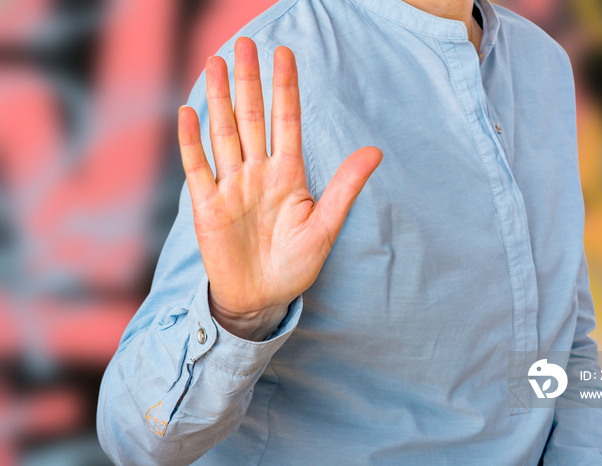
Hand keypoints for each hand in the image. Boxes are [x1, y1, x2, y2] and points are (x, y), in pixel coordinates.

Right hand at [178, 37, 381, 340]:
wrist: (262, 298)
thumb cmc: (295, 264)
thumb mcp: (324, 226)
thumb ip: (344, 187)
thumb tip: (375, 151)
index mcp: (288, 175)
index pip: (286, 121)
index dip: (285, 88)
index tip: (285, 54)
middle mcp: (258, 173)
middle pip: (251, 118)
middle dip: (249, 82)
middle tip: (245, 44)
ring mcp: (231, 187)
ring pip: (224, 133)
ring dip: (220, 99)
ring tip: (217, 63)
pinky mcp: (207, 206)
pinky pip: (198, 168)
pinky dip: (192, 142)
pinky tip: (190, 113)